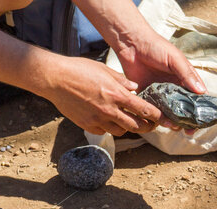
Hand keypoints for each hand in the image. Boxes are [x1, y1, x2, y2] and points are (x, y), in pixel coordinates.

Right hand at [44, 56, 161, 135]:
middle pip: (135, 126)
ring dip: (128, 128)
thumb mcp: (104, 70)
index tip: (161, 118)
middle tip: (150, 125)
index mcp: (116, 94)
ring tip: (130, 122)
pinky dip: (109, 128)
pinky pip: (104, 131)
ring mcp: (98, 119)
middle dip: (146, 127)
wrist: (55, 79)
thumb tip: (135, 89)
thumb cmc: (79, 70)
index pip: (143, 110)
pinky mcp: (87, 125)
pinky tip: (109, 121)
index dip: (155, 116)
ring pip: (121, 131)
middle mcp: (109, 110)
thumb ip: (122, 81)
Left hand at [117, 32, 205, 134]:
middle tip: (187, 131)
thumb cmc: (156, 47)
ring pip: (169, 113)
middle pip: (184, 109)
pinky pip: (153, 110)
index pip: (197, 98)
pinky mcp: (147, 96)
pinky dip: (156, 118)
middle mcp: (174, 88)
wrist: (132, 44)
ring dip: (172, 121)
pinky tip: (158, 123)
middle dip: (187, 121)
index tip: (201, 122)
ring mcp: (161, 94)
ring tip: (173, 126)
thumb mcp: (175, 59)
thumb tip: (201, 92)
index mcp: (185, 80)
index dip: (200, 111)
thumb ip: (187, 74)